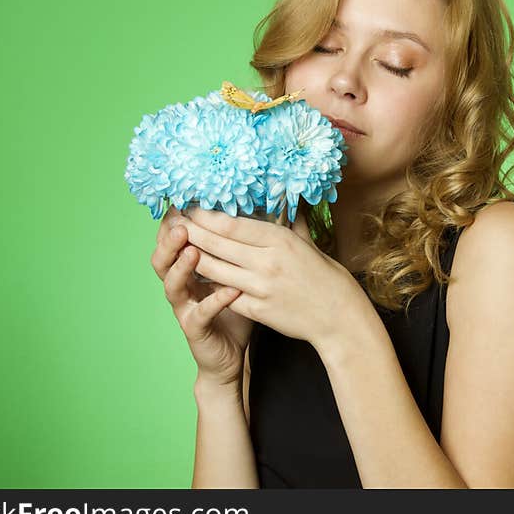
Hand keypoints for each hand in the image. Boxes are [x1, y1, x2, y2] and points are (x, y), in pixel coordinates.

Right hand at [150, 204, 254, 386]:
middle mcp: (182, 285)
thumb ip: (245, 246)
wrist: (232, 354)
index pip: (176, 239)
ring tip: (193, 251)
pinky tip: (229, 291)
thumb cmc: (238, 308)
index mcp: (191, 268)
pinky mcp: (194, 329)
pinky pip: (200, 313)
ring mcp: (185, 307)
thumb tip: (268, 212)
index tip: (186, 201)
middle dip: (171, 238)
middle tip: (182, 221)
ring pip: (171, 284)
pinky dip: (214, 301)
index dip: (176, 221)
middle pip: (164, 257)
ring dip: (182, 266)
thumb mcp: (240, 273)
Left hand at [173, 205, 370, 349]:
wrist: (339, 316)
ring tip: (179, 248)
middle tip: (175, 223)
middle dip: (191, 233)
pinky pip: (223, 295)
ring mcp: (260, 288)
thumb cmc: (326, 277)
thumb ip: (290, 221)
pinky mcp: (257, 311)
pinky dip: (210, 286)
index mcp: (279, 240)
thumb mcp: (307, 243)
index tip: (190, 208)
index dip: (205, 216)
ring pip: (212, 270)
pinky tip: (198, 278)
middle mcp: (266, 262)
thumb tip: (282, 197)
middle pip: (215, 244)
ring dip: (192, 258)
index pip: (230, 225)